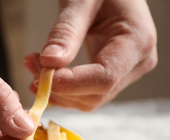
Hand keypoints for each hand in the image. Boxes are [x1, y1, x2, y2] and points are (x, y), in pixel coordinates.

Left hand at [24, 0, 157, 110]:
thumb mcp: (81, 0)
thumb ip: (66, 31)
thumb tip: (50, 63)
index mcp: (137, 41)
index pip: (104, 78)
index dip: (71, 84)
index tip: (39, 77)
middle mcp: (138, 62)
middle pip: (96, 94)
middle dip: (59, 88)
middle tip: (31, 66)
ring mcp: (128, 71)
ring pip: (89, 99)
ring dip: (57, 90)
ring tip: (34, 65)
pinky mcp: (114, 74)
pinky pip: (87, 93)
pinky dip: (63, 89)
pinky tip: (44, 73)